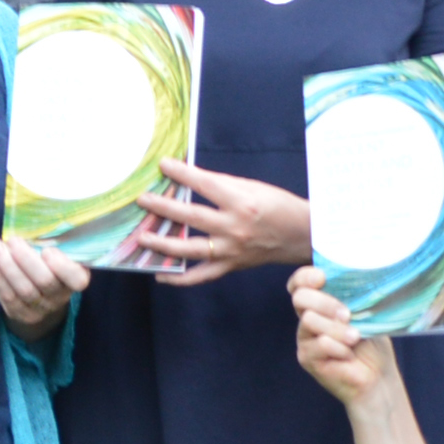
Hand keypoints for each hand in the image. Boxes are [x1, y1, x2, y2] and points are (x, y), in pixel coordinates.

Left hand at [0, 236, 91, 339]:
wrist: (41, 294)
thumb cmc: (49, 261)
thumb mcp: (59, 250)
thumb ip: (52, 239)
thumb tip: (32, 220)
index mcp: (77, 277)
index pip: (77, 279)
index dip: (62, 267)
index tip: (47, 250)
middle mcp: (61, 295)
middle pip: (45, 281)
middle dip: (26, 259)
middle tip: (12, 240)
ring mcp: (42, 308)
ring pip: (24, 290)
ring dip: (7, 266)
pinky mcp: (22, 313)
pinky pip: (9, 296)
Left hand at [133, 158, 311, 285]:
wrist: (302, 235)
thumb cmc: (277, 205)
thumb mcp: (252, 187)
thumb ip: (221, 184)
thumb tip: (188, 177)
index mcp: (241, 201)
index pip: (204, 185)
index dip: (182, 174)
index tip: (162, 165)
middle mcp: (235, 227)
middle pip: (191, 217)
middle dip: (163, 208)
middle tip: (142, 200)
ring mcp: (231, 250)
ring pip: (190, 249)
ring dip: (163, 244)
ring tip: (142, 238)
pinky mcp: (231, 266)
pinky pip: (201, 275)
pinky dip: (180, 278)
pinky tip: (160, 274)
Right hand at [290, 276, 397, 404]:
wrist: (377, 376)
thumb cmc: (372, 343)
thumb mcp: (365, 313)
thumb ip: (353, 296)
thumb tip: (354, 279)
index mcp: (320, 304)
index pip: (299, 284)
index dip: (304, 277)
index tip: (322, 277)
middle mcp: (307, 318)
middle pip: (300, 298)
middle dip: (326, 303)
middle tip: (347, 315)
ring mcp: (304, 339)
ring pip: (309, 320)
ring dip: (337, 329)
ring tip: (354, 339)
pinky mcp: (306, 358)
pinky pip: (320, 343)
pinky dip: (339, 348)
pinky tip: (348, 356)